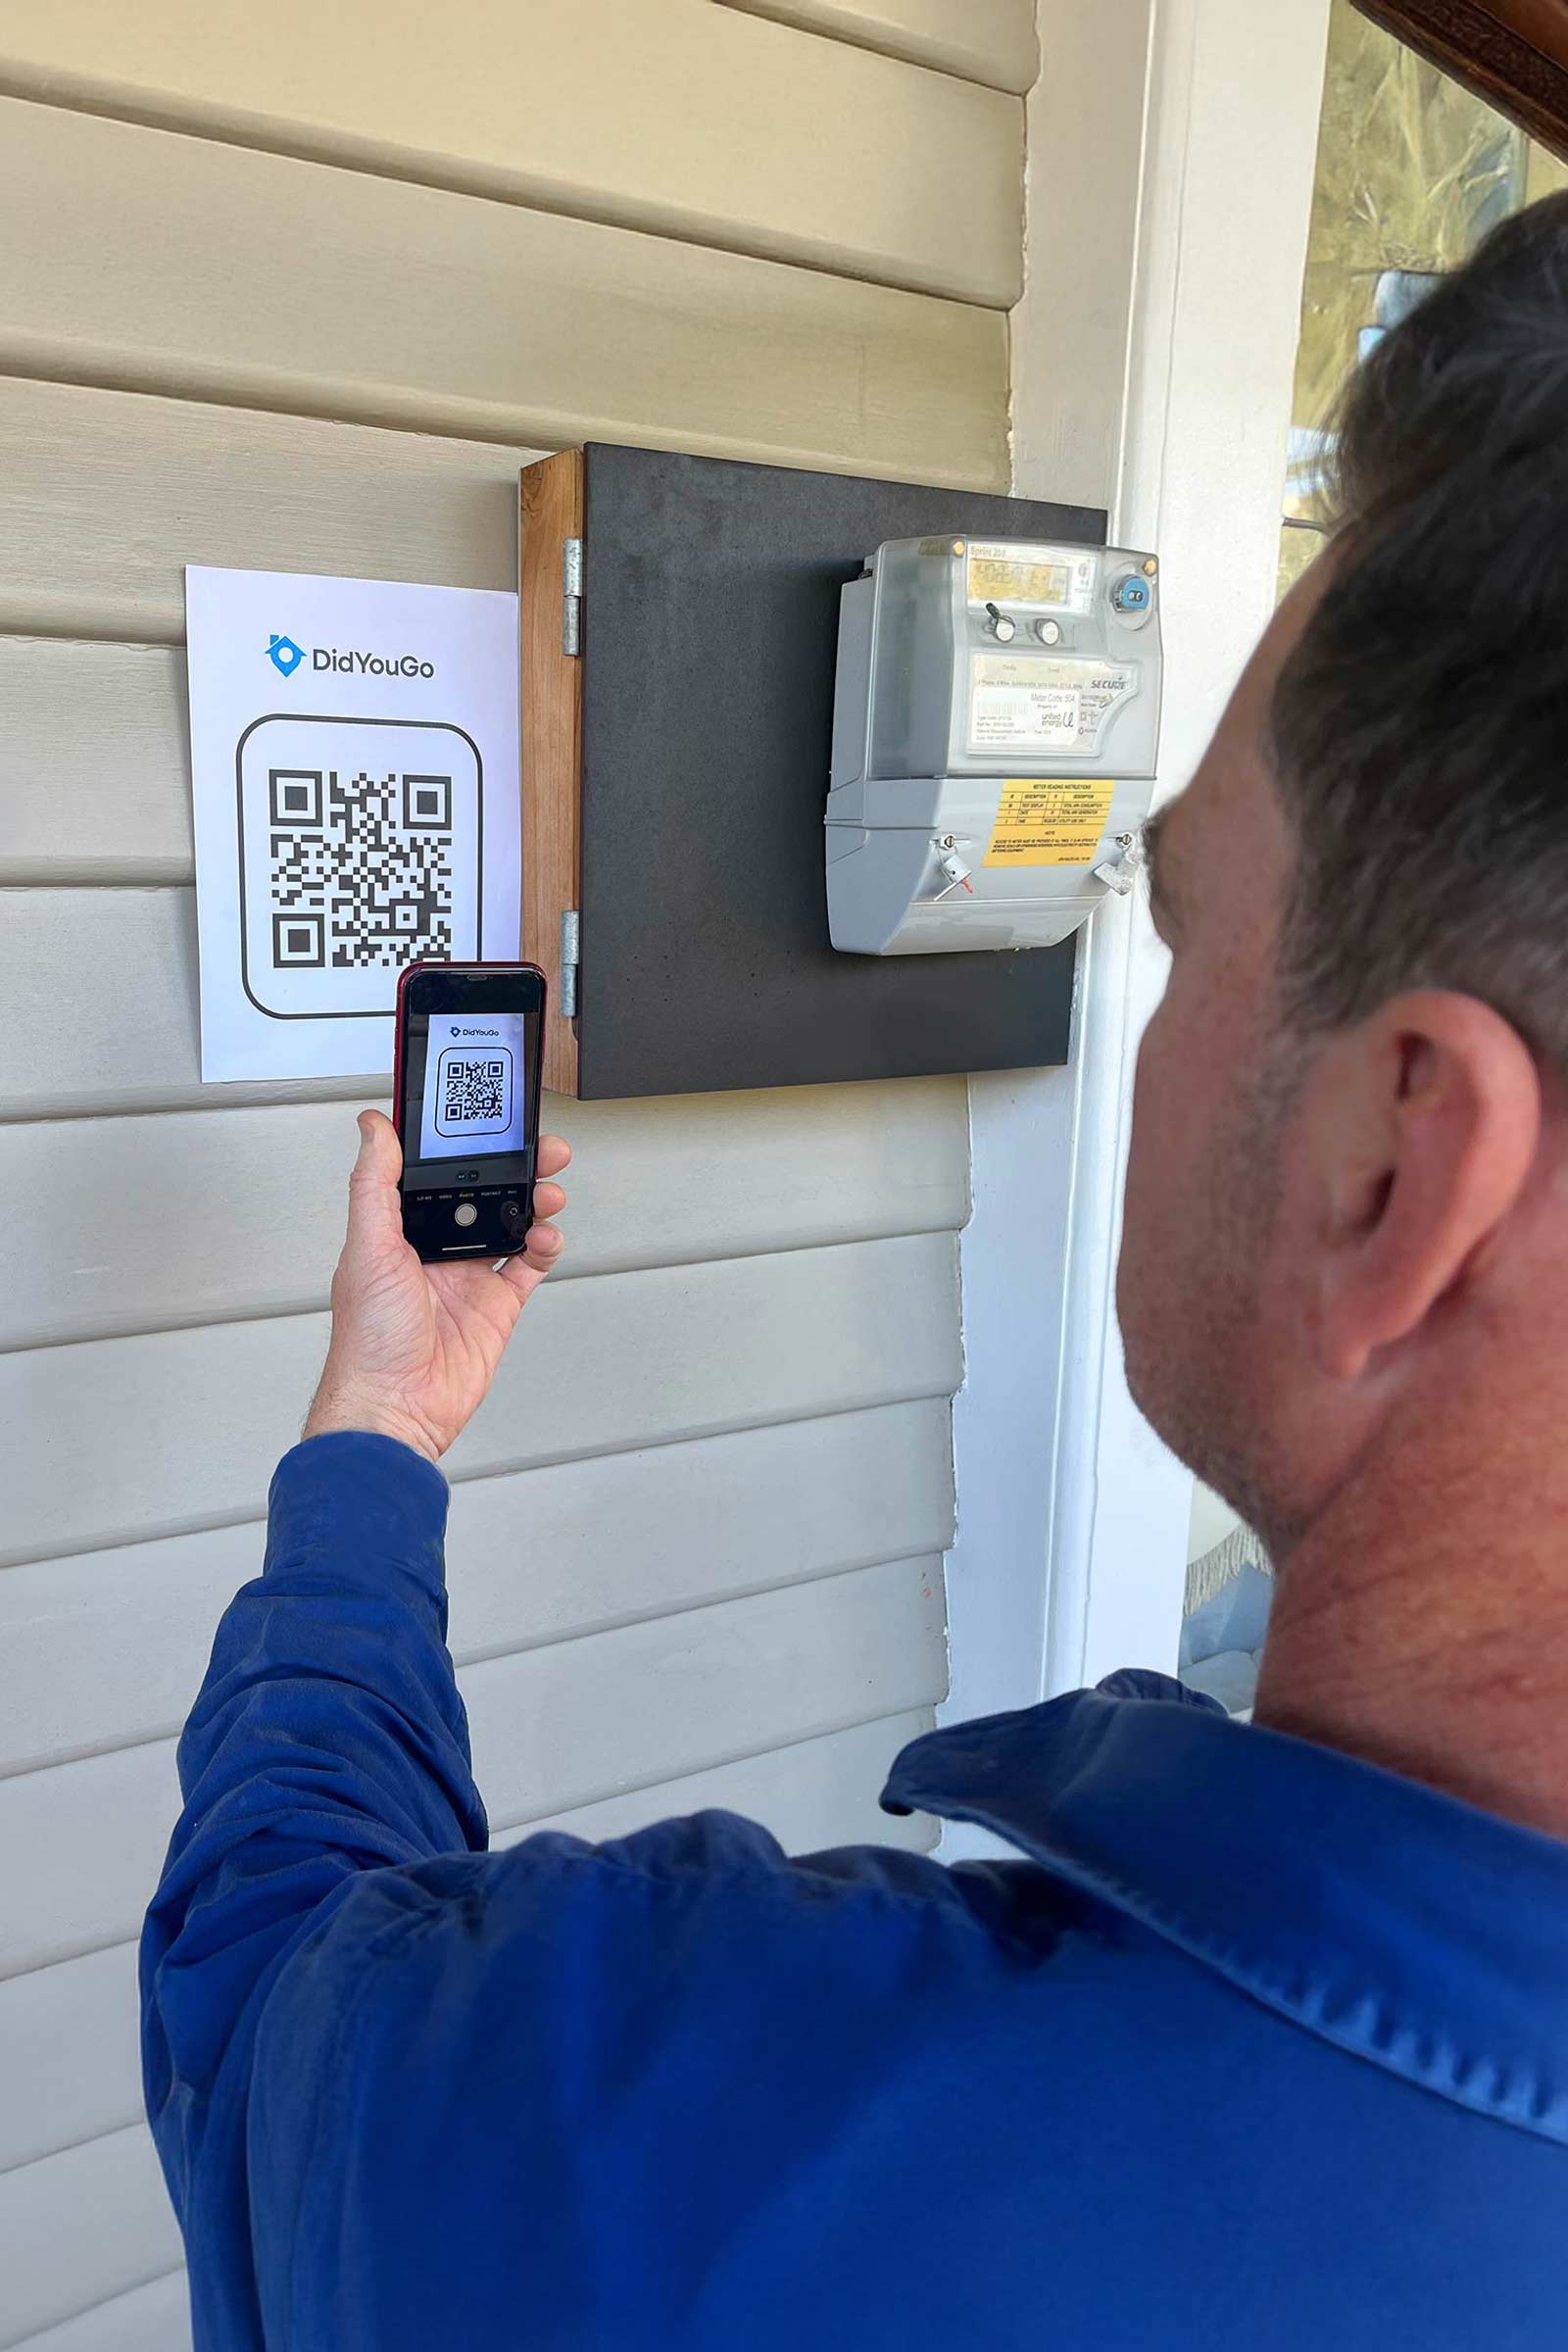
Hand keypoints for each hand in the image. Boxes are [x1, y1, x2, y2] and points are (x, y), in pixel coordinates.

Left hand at [303, 1110, 570, 1462]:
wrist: (396, 1408)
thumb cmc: (369, 1342)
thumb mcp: (367, 1249)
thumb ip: (373, 1185)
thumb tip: (372, 1129)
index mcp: (397, 1230)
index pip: (432, 1174)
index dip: (460, 1148)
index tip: (482, 1122)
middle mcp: (433, 1250)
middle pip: (482, 1193)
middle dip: (512, 1168)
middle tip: (537, 1149)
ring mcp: (467, 1278)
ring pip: (510, 1223)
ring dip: (533, 1200)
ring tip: (548, 1189)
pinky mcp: (495, 1306)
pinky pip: (528, 1266)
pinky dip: (545, 1246)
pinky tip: (546, 1235)